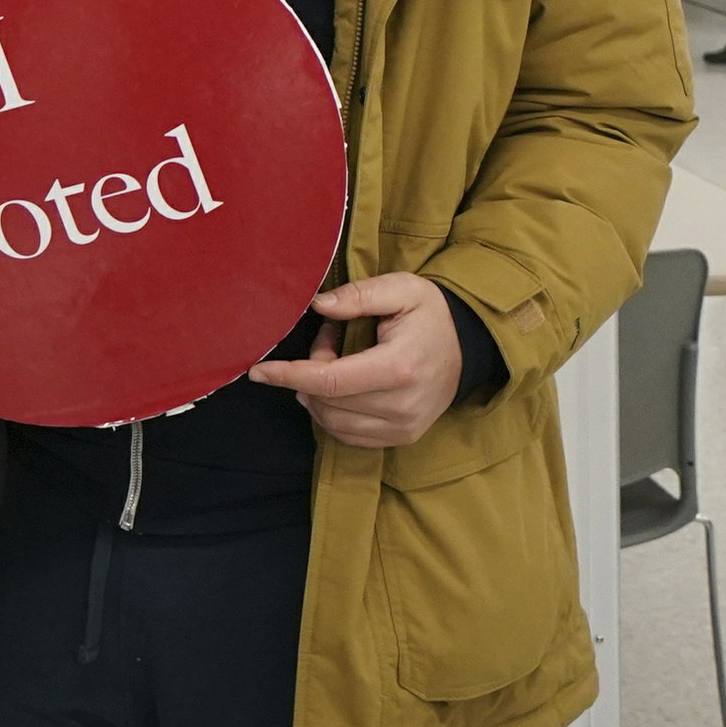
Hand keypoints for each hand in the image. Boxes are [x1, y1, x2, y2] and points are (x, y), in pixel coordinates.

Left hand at [247, 273, 466, 448]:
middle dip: (310, 371)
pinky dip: (333, 411)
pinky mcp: (402, 437)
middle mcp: (402, 405)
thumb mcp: (401, 289)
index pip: (330, 381)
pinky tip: (345, 386)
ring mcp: (404, 427)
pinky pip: (348, 434)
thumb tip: (318, 305)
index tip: (257, 371)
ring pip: (332, 421)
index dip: (289, 375)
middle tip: (329, 339)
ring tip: (340, 359)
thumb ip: (358, 296)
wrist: (467, 348)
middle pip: (327, 400)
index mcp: (400, 367)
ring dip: (320, 392)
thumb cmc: (429, 315)